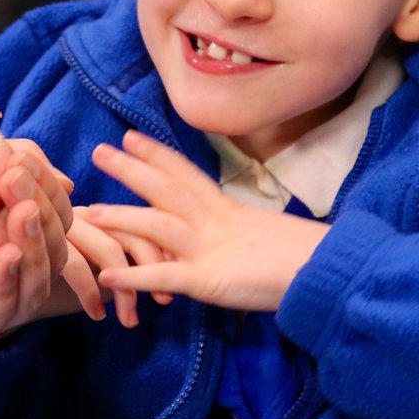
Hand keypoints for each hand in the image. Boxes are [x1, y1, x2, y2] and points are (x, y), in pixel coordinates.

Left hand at [0, 142, 76, 349]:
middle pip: (53, 248)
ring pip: (35, 285)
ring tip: (20, 210)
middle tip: (16, 178)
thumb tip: (59, 177)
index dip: (47, 188)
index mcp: (12, 232)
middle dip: (43, 211)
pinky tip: (3, 256)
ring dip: (33, 245)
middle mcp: (8, 273)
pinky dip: (5, 286)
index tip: (23, 161)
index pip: (53, 214)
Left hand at [86, 130, 329, 310]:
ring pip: (158, 225)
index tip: (131, 136)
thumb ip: (238, 236)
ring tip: (88, 214)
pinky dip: (135, 275)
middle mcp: (216, 222)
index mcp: (229, 211)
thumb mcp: (263, 238)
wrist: (330, 273)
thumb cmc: (305, 259)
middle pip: (166, 188)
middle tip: (99, 150)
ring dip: (122, 217)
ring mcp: (211, 250)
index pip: (186, 175)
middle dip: (131, 169)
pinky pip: (166, 276)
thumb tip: (230, 237)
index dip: (157, 155)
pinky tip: (108, 276)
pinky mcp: (211, 281)